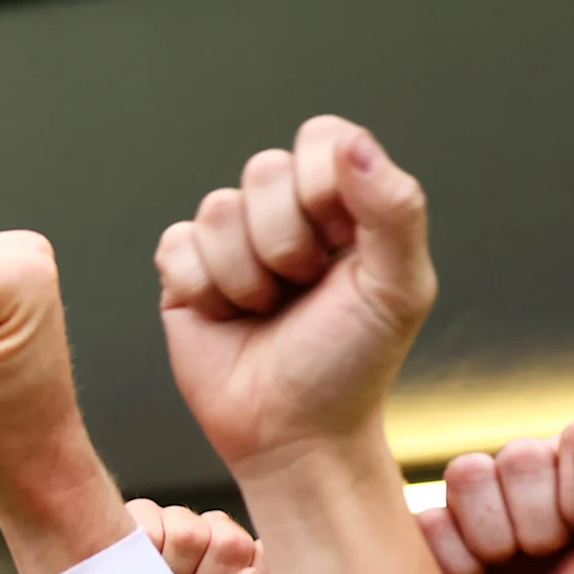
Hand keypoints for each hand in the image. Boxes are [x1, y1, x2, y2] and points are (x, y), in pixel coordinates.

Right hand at [156, 117, 437, 469]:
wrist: (291, 434)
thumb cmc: (350, 365)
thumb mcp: (397, 288)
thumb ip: (393, 208)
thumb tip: (352, 143)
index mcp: (345, 204)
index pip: (321, 138)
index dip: (322, 187)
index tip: (339, 246)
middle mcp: (287, 213)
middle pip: (263, 169)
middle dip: (284, 242)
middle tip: (302, 290)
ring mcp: (232, 241)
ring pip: (218, 209)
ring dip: (245, 275)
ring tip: (266, 311)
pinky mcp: (185, 272)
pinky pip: (175, 245)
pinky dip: (203, 289)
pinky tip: (227, 317)